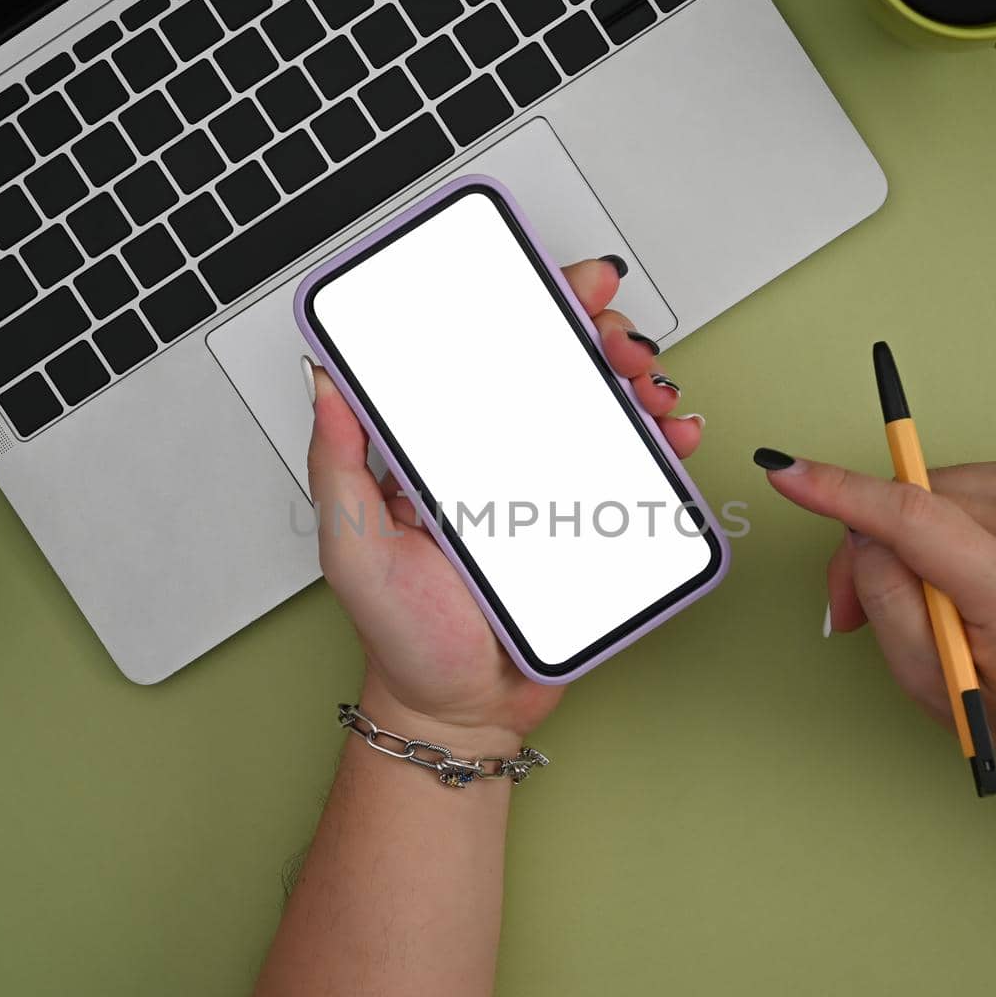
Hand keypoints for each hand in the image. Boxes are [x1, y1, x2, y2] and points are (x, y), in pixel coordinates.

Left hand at [306, 258, 702, 749]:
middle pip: (559, 368)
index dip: (527, 305)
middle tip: (615, 339)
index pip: (487, 354)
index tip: (559, 284)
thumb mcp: (351, 545)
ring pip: (606, 410)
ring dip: (638, 380)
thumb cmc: (403, 635)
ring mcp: (553, 489)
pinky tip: (672, 434)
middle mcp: (503, 456)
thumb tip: (323, 380)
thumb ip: (338, 463)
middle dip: (599, 332)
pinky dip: (664, 444)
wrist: (461, 712)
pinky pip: (637, 476)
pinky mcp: (592, 527)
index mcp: (446, 448)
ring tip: (647, 386)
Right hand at [759, 455, 995, 788]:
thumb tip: (858, 533)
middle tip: (856, 610)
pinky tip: (956, 562)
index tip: (786, 470)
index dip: (841, 493)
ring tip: (921, 594)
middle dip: (865, 549)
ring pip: (925, 490)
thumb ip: (887, 606)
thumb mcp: (938, 687)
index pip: (914, 520)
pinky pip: (954, 484)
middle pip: (908, 505)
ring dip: (901, 534)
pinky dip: (938, 519)